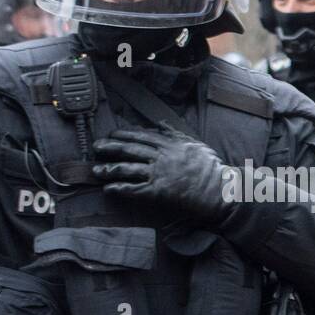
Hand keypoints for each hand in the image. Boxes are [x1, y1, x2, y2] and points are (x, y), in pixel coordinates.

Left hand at [92, 125, 231, 224]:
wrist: (218, 189)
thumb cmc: (209, 167)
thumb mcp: (194, 143)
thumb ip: (175, 133)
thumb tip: (161, 123)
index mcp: (169, 144)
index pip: (141, 136)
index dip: (124, 135)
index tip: (112, 134)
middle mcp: (161, 157)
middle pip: (130, 150)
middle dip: (110, 147)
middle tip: (96, 147)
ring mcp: (158, 174)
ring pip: (128, 169)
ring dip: (109, 169)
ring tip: (96, 170)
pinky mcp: (157, 192)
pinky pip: (134, 189)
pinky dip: (120, 189)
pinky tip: (108, 189)